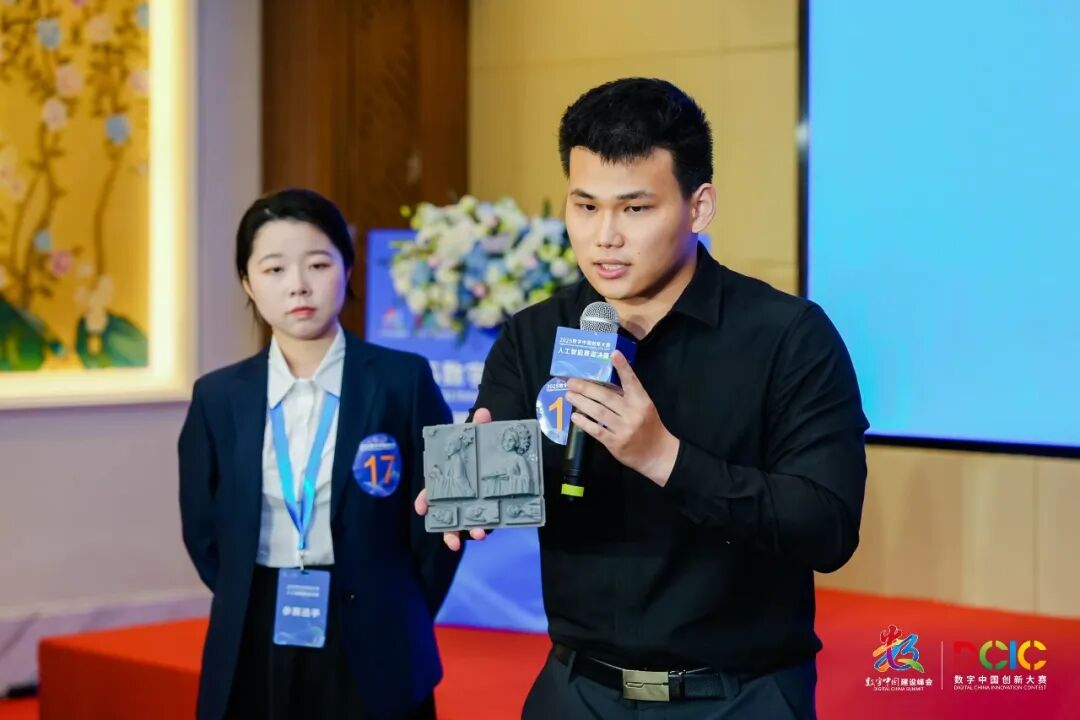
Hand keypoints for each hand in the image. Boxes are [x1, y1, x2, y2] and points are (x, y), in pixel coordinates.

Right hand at [413, 407, 492, 550]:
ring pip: (462, 527)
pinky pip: (482, 525)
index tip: (421, 508)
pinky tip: (489, 533)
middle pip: (445, 517)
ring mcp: (469, 508)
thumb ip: (479, 427)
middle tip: (452, 540)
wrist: (497, 456)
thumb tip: (484, 412)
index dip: (425, 502)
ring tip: (478, 536)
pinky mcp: (485, 514)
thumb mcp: (478, 437)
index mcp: (446, 481)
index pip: (431, 493)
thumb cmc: (479, 448)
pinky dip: (484, 530)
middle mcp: (454, 498)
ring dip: (467, 535)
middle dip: (447, 530)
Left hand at [565, 351, 679, 485]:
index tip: (613, 354)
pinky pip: (596, 430)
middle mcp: (633, 414)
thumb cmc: (649, 426)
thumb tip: (605, 381)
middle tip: (571, 381)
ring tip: (569, 395)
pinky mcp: (615, 443)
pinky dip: (584, 422)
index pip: (631, 382)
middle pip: (606, 397)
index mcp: (642, 402)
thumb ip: (628, 396)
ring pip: (598, 412)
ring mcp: (623, 429)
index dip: (623, 367)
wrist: (657, 454)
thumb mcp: (644, 407)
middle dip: (587, 387)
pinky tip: (574, 416)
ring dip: (581, 402)